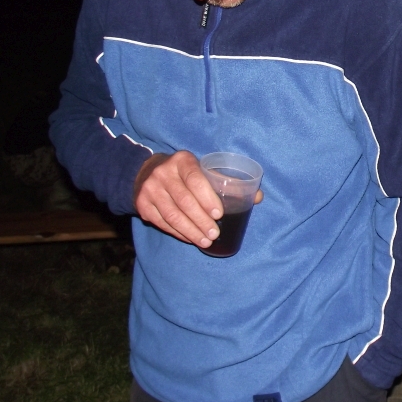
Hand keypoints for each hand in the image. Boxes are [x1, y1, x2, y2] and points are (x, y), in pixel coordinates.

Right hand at [133, 151, 263, 246]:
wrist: (146, 173)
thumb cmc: (186, 174)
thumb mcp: (203, 170)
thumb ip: (227, 182)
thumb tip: (258, 197)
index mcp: (182, 161)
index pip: (195, 180)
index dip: (207, 198)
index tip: (219, 215)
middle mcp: (163, 173)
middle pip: (184, 201)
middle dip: (201, 220)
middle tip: (214, 233)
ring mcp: (149, 189)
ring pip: (172, 215)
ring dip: (191, 231)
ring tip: (206, 241)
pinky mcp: (142, 205)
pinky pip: (162, 223)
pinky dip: (178, 233)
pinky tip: (190, 238)